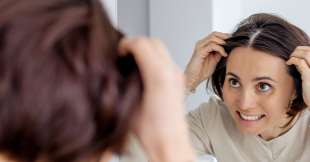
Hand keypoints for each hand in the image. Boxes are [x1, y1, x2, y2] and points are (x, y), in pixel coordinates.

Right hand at [118, 37, 195, 161]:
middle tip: (124, 52)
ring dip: (145, 49)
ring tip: (132, 59)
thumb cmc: (153, 132)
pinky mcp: (178, 81)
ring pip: (161, 49)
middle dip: (136, 43)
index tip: (119, 50)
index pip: (142, 44)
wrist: (170, 143)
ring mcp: (177, 76)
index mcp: (159, 77)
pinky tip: (143, 69)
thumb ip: (125, 82)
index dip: (126, 43)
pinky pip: (165, 59)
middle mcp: (171, 73)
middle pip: (153, 42)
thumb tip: (119, 70)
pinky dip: (153, 57)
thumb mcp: (129, 105)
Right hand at [183, 31, 230, 89]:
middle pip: (214, 34)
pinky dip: (220, 48)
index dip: (224, 36)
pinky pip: (211, 46)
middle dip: (225, 37)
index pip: (215, 35)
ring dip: (222, 42)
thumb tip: (228, 47)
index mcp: (203, 44)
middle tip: (232, 42)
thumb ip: (219, 52)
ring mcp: (199, 47)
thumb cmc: (202, 70)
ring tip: (228, 48)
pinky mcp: (199, 52)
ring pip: (213, 38)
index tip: (233, 41)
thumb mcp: (215, 60)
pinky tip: (224, 54)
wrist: (194, 78)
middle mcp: (200, 44)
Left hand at [286, 46, 309, 109]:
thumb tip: (297, 60)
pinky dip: (293, 60)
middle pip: (309, 50)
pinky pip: (300, 62)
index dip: (303, 49)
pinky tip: (288, 63)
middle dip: (299, 49)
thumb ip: (304, 67)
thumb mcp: (307, 75)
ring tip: (290, 58)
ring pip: (306, 54)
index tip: (296, 53)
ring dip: (295, 53)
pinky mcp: (309, 75)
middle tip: (291, 54)